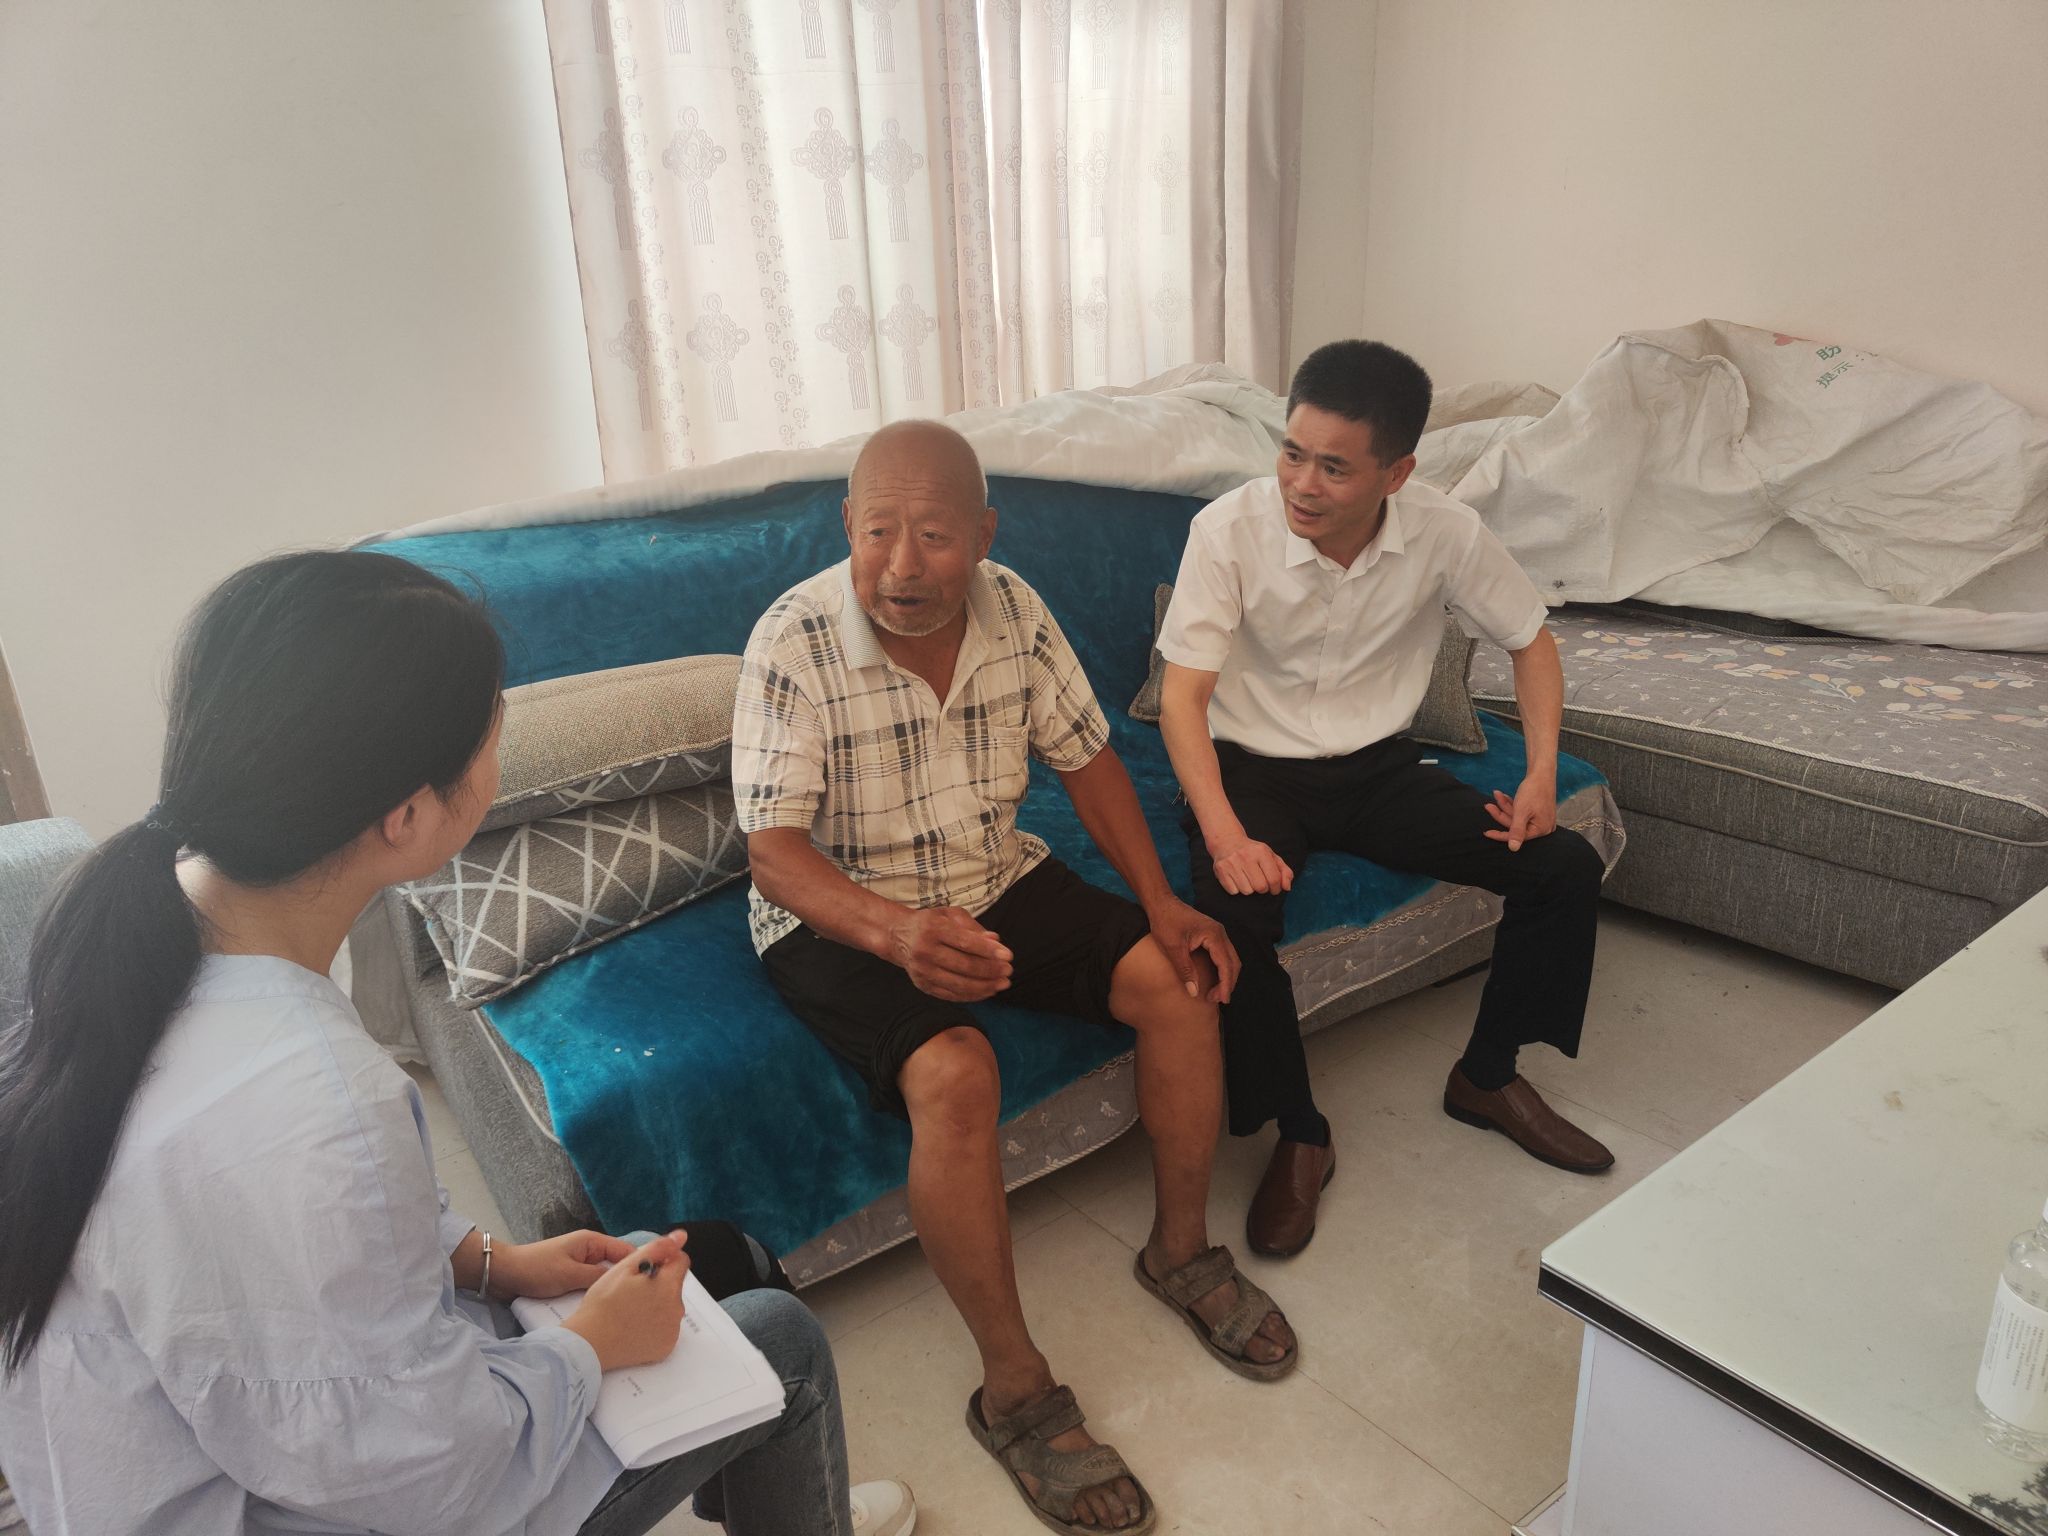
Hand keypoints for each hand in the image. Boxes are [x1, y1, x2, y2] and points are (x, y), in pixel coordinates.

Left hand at [493, 1229, 636, 1300]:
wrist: (503, 1275)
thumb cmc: (537, 1269)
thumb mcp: (570, 1274)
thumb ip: (597, 1277)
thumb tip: (624, 1283)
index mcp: (592, 1242)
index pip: (626, 1252)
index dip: (643, 1264)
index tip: (659, 1282)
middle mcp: (589, 1252)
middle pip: (618, 1266)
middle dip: (629, 1281)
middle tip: (646, 1301)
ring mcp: (580, 1267)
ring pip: (605, 1279)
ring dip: (612, 1291)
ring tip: (629, 1308)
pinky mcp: (571, 1280)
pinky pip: (591, 1287)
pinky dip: (597, 1296)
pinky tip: (605, 1311)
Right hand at [561, 1230, 690, 1372]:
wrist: (590, 1343)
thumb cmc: (603, 1304)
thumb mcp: (625, 1268)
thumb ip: (656, 1249)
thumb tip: (680, 1236)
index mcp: (669, 1286)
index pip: (681, 1261)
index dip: (663, 1259)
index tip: (646, 1266)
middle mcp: (677, 1309)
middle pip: (674, 1285)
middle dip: (658, 1283)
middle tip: (631, 1290)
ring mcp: (672, 1330)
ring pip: (670, 1306)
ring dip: (657, 1303)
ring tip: (630, 1309)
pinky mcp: (666, 1347)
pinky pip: (666, 1328)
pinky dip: (655, 1324)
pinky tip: (634, 1326)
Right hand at [887, 906, 1013, 1001]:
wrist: (899, 936)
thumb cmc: (932, 923)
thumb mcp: (951, 915)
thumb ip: (974, 927)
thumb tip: (995, 940)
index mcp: (933, 929)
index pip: (965, 942)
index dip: (989, 951)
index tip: (1009, 956)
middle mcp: (924, 951)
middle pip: (964, 965)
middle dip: (990, 970)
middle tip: (1009, 971)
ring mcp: (922, 971)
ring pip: (959, 984)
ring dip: (985, 986)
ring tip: (1002, 984)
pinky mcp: (923, 986)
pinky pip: (951, 995)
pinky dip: (972, 995)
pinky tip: (987, 991)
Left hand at [1145, 896, 1239, 1003]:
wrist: (1161, 903)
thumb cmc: (1165, 922)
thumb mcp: (1173, 948)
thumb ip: (1185, 970)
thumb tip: (1194, 992)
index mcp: (1214, 935)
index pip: (1226, 964)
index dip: (1225, 984)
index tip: (1222, 1000)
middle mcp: (1220, 933)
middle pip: (1233, 963)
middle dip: (1227, 983)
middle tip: (1216, 1000)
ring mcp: (1218, 933)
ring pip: (1230, 959)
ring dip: (1226, 977)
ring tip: (1214, 993)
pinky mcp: (1212, 935)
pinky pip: (1223, 955)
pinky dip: (1222, 969)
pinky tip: (1213, 979)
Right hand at [1207, 833, 1292, 895]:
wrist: (1227, 842)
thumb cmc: (1252, 852)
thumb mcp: (1271, 856)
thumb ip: (1284, 871)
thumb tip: (1287, 887)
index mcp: (1261, 851)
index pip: (1274, 879)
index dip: (1276, 888)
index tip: (1274, 888)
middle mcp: (1246, 856)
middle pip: (1260, 887)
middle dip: (1262, 889)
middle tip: (1260, 883)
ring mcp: (1232, 863)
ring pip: (1247, 891)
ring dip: (1249, 889)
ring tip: (1247, 878)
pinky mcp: (1221, 870)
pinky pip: (1233, 891)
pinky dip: (1236, 889)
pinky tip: (1236, 878)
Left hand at [1484, 774, 1557, 851]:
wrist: (1542, 772)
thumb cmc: (1533, 791)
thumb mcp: (1522, 811)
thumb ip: (1516, 831)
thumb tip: (1513, 849)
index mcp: (1541, 829)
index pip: (1517, 837)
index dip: (1500, 834)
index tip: (1486, 832)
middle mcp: (1543, 827)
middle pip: (1517, 826)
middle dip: (1502, 813)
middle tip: (1488, 805)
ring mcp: (1541, 819)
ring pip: (1518, 817)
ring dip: (1506, 806)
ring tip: (1496, 794)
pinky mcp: (1539, 811)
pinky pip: (1522, 812)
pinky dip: (1513, 805)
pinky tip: (1504, 796)